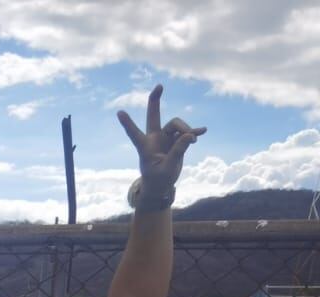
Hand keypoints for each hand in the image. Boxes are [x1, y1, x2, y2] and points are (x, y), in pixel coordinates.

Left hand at [117, 85, 205, 199]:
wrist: (162, 186)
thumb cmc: (158, 180)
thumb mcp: (166, 169)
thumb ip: (177, 152)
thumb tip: (189, 136)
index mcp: (145, 147)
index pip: (134, 133)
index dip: (127, 123)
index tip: (119, 112)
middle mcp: (154, 139)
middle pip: (154, 116)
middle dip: (155, 101)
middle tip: (159, 86)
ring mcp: (166, 138)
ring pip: (177, 125)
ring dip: (186, 129)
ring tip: (194, 141)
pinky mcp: (177, 141)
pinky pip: (187, 133)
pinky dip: (194, 131)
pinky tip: (203, 131)